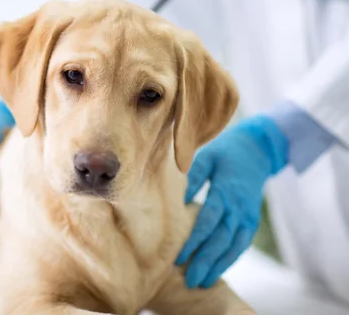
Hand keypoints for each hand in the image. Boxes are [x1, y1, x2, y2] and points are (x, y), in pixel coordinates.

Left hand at [176, 116, 288, 288]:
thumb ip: (193, 177)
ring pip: (233, 246)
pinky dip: (229, 259)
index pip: (208, 220)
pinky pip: (241, 245)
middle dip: (205, 261)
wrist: (256, 151)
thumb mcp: (207, 158)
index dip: (194, 240)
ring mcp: (247, 216)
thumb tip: (177, 200)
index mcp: (225, 190)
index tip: (179, 257)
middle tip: (189, 280)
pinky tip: (216, 272)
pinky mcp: (251, 222)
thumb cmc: (223, 153)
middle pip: (221, 239)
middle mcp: (238, 207)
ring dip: (217, 266)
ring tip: (201, 282)